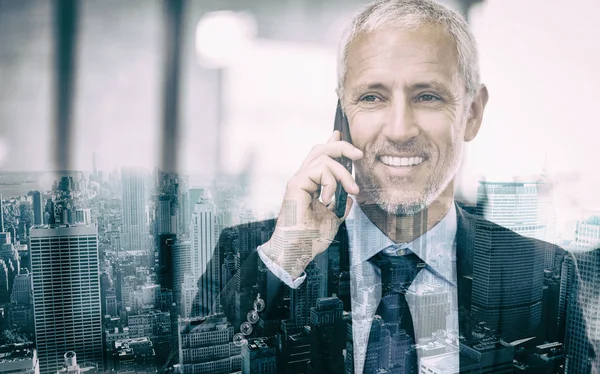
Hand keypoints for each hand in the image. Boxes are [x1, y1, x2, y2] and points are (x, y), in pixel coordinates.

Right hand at [263, 131, 362, 277]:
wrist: (297, 250)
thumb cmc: (310, 238)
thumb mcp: (334, 217)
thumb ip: (340, 202)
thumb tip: (349, 193)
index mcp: (311, 186)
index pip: (321, 158)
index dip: (333, 145)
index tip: (342, 138)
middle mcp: (304, 180)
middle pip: (320, 150)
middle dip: (342, 147)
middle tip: (358, 155)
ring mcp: (299, 180)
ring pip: (323, 157)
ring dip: (343, 172)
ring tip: (351, 190)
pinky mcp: (296, 184)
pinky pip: (318, 170)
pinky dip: (330, 181)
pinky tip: (330, 198)